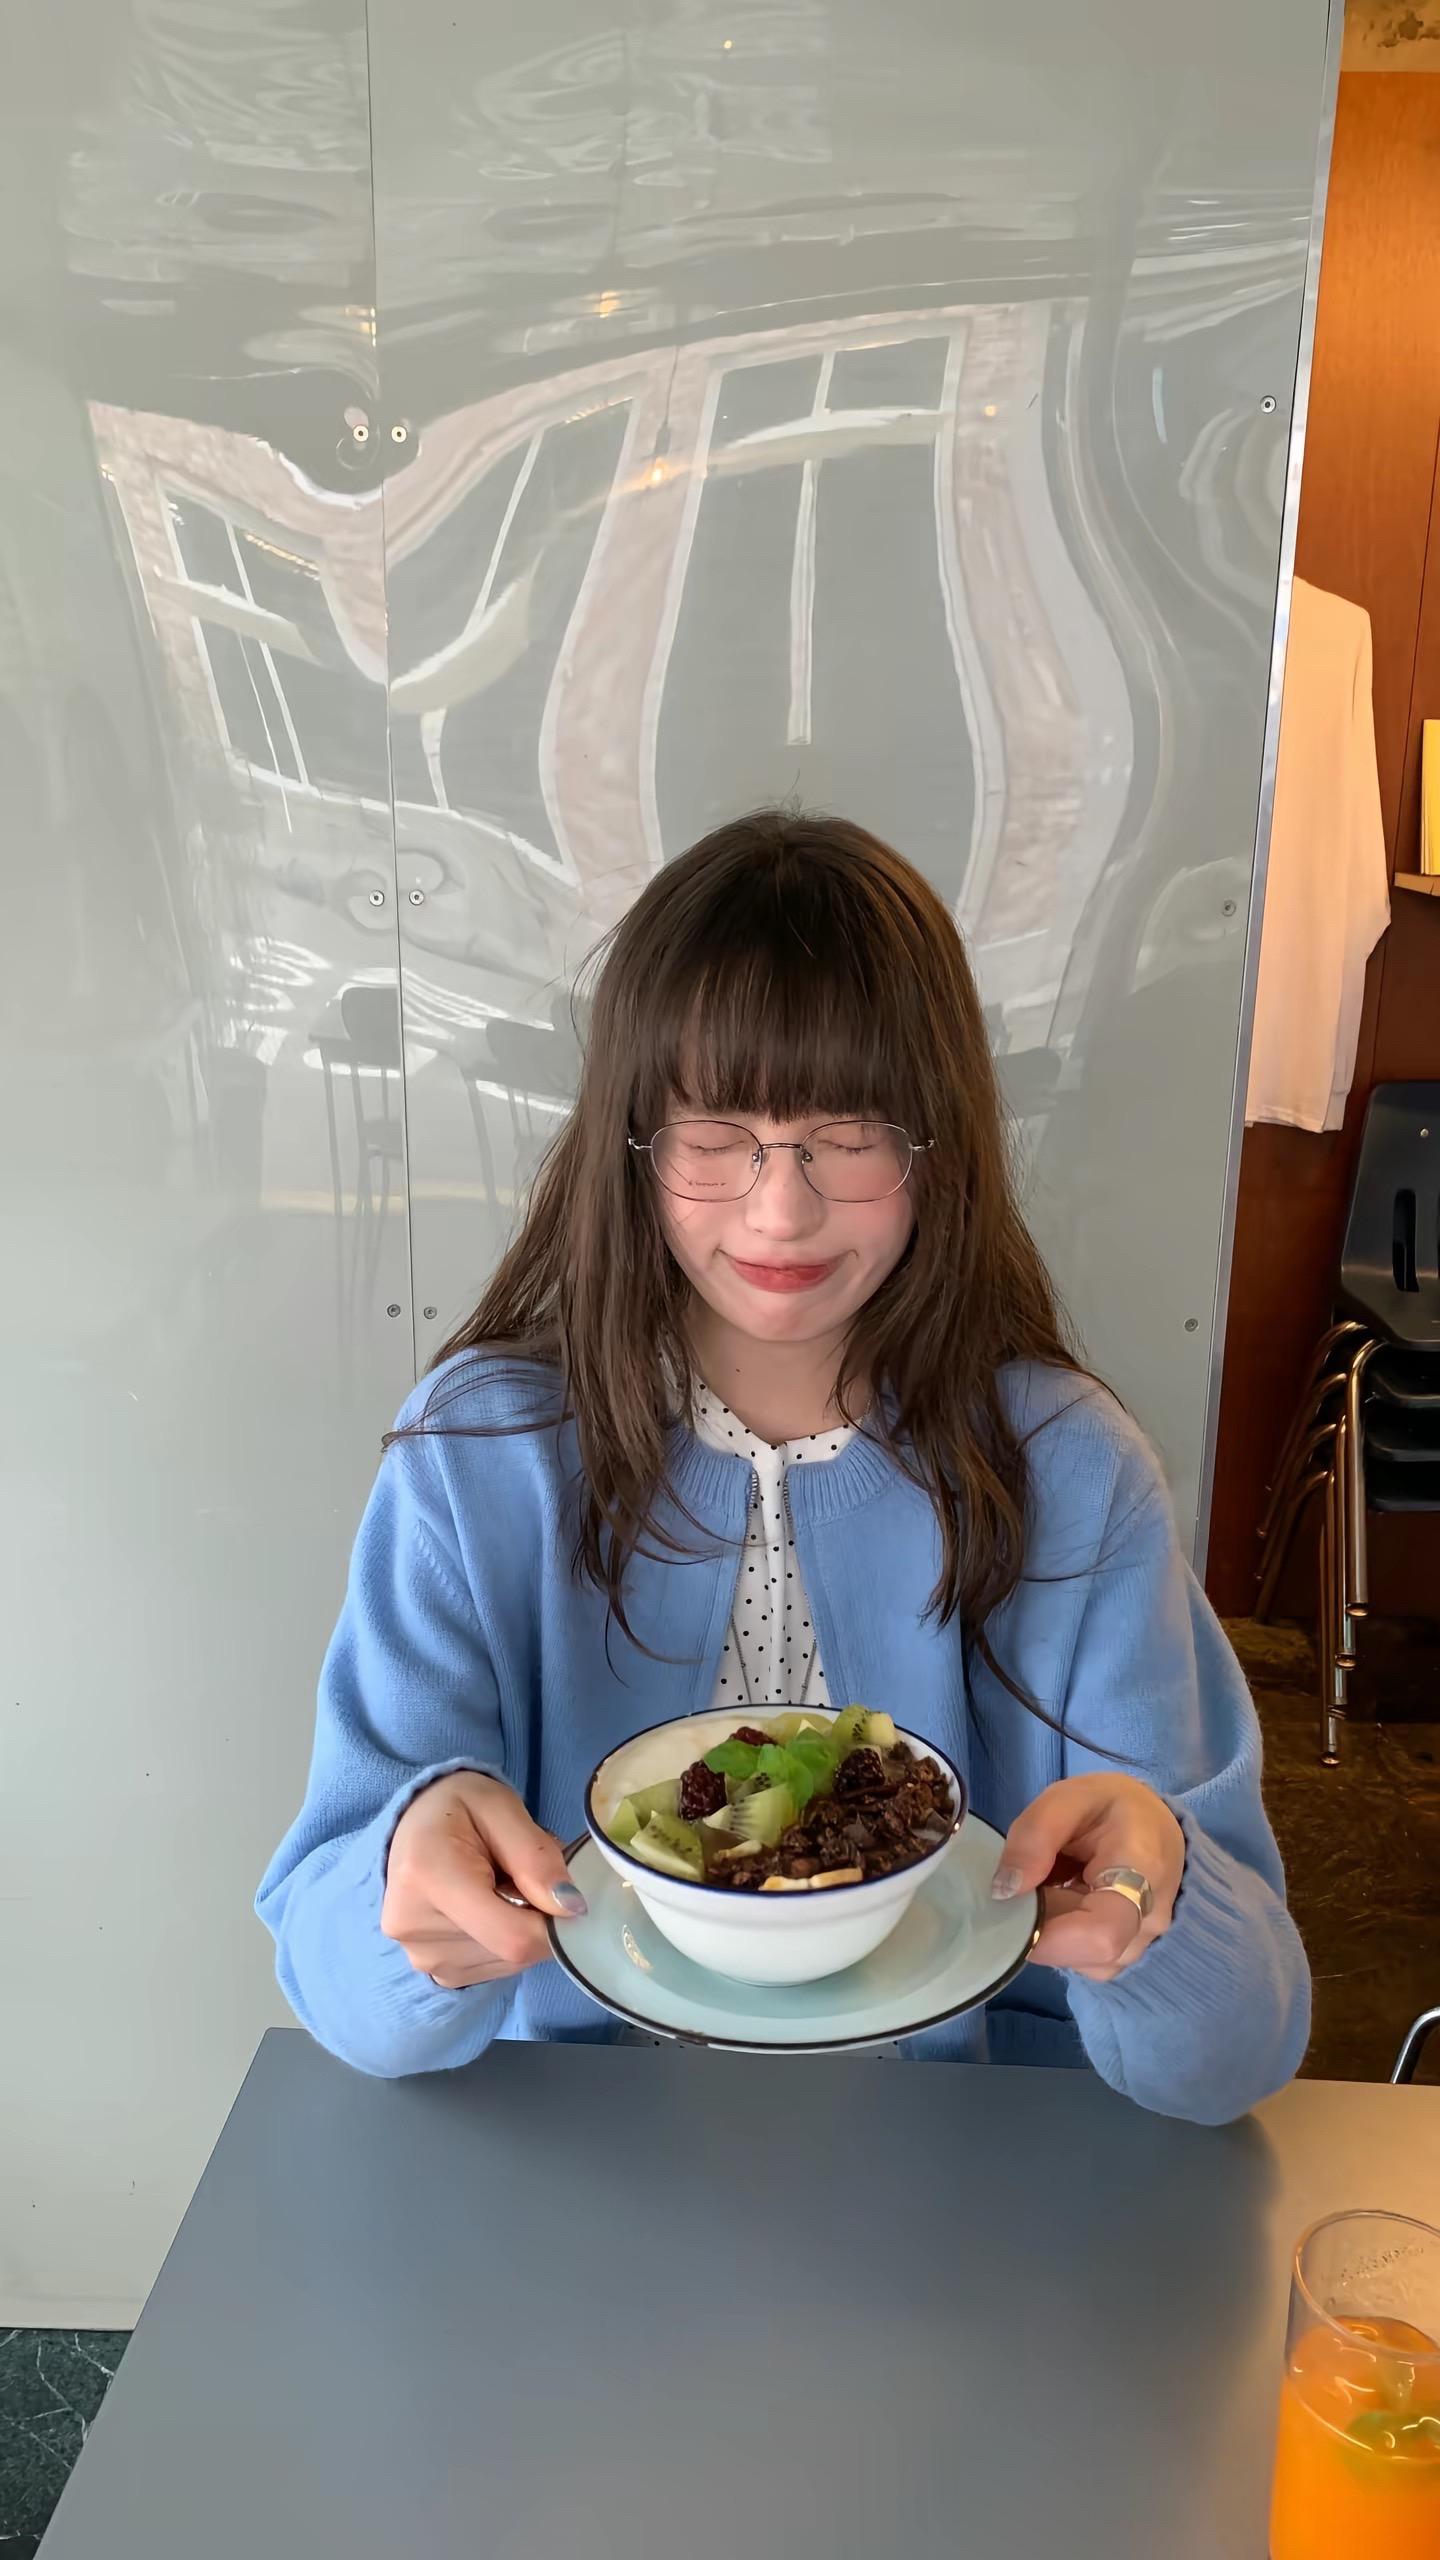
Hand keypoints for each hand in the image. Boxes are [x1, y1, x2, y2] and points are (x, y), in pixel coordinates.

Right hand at [382, 1772, 585, 1989]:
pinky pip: (494, 1968)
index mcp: (429, 1877)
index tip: (564, 1890)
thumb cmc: (460, 1808)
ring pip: (508, 1962)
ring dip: (522, 1929)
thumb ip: (537, 1857)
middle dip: (536, 1917)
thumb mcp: (501, 1807)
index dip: (554, 1921)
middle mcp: (414, 1927)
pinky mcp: (435, 1971)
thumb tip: (571, 1909)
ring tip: (500, 1888)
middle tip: (522, 1876)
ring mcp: (422, 1956)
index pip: (513, 1937)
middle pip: (513, 1949)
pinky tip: (487, 1909)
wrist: (413, 1825)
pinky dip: (505, 1941)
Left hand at [992, 1775, 1184, 1982]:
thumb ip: (1034, 1835)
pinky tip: (1058, 1898)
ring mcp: (1140, 1944)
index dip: (1048, 1938)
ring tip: (1048, 1882)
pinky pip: (1081, 1958)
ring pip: (1078, 1959)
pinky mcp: (1123, 1953)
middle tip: (1028, 1879)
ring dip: (1048, 1927)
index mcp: (1143, 1873)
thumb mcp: (1069, 1797)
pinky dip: (1058, 1933)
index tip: (1011, 1907)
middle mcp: (1149, 1921)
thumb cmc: (1112, 1806)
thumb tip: (1005, 1891)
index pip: (1102, 1935)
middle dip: (1039, 1922)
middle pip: (1082, 1951)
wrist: (1154, 1823)